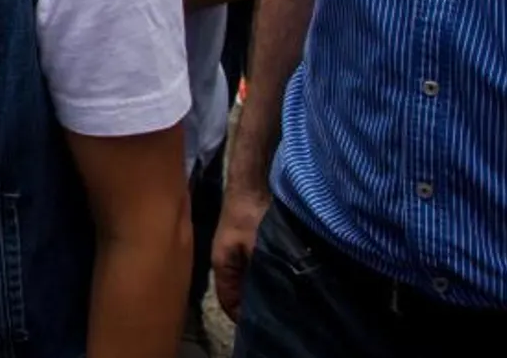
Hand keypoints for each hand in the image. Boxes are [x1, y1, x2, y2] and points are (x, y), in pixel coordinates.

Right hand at [212, 178, 271, 318]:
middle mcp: (226, 261)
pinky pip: (257, 268)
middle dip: (255, 304)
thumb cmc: (251, 214)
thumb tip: (276, 299)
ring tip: (284, 297)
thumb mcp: (259, 248)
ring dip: (263, 288)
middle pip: (239, 293)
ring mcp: (237, 251)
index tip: (265, 325)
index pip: (229, 302)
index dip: (244, 317)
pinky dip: (268, 275)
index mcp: (222, 265)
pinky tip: (284, 277)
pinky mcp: (249, 243)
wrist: (252, 180)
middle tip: (278, 313)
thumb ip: (263, 275)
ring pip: (249, 280)